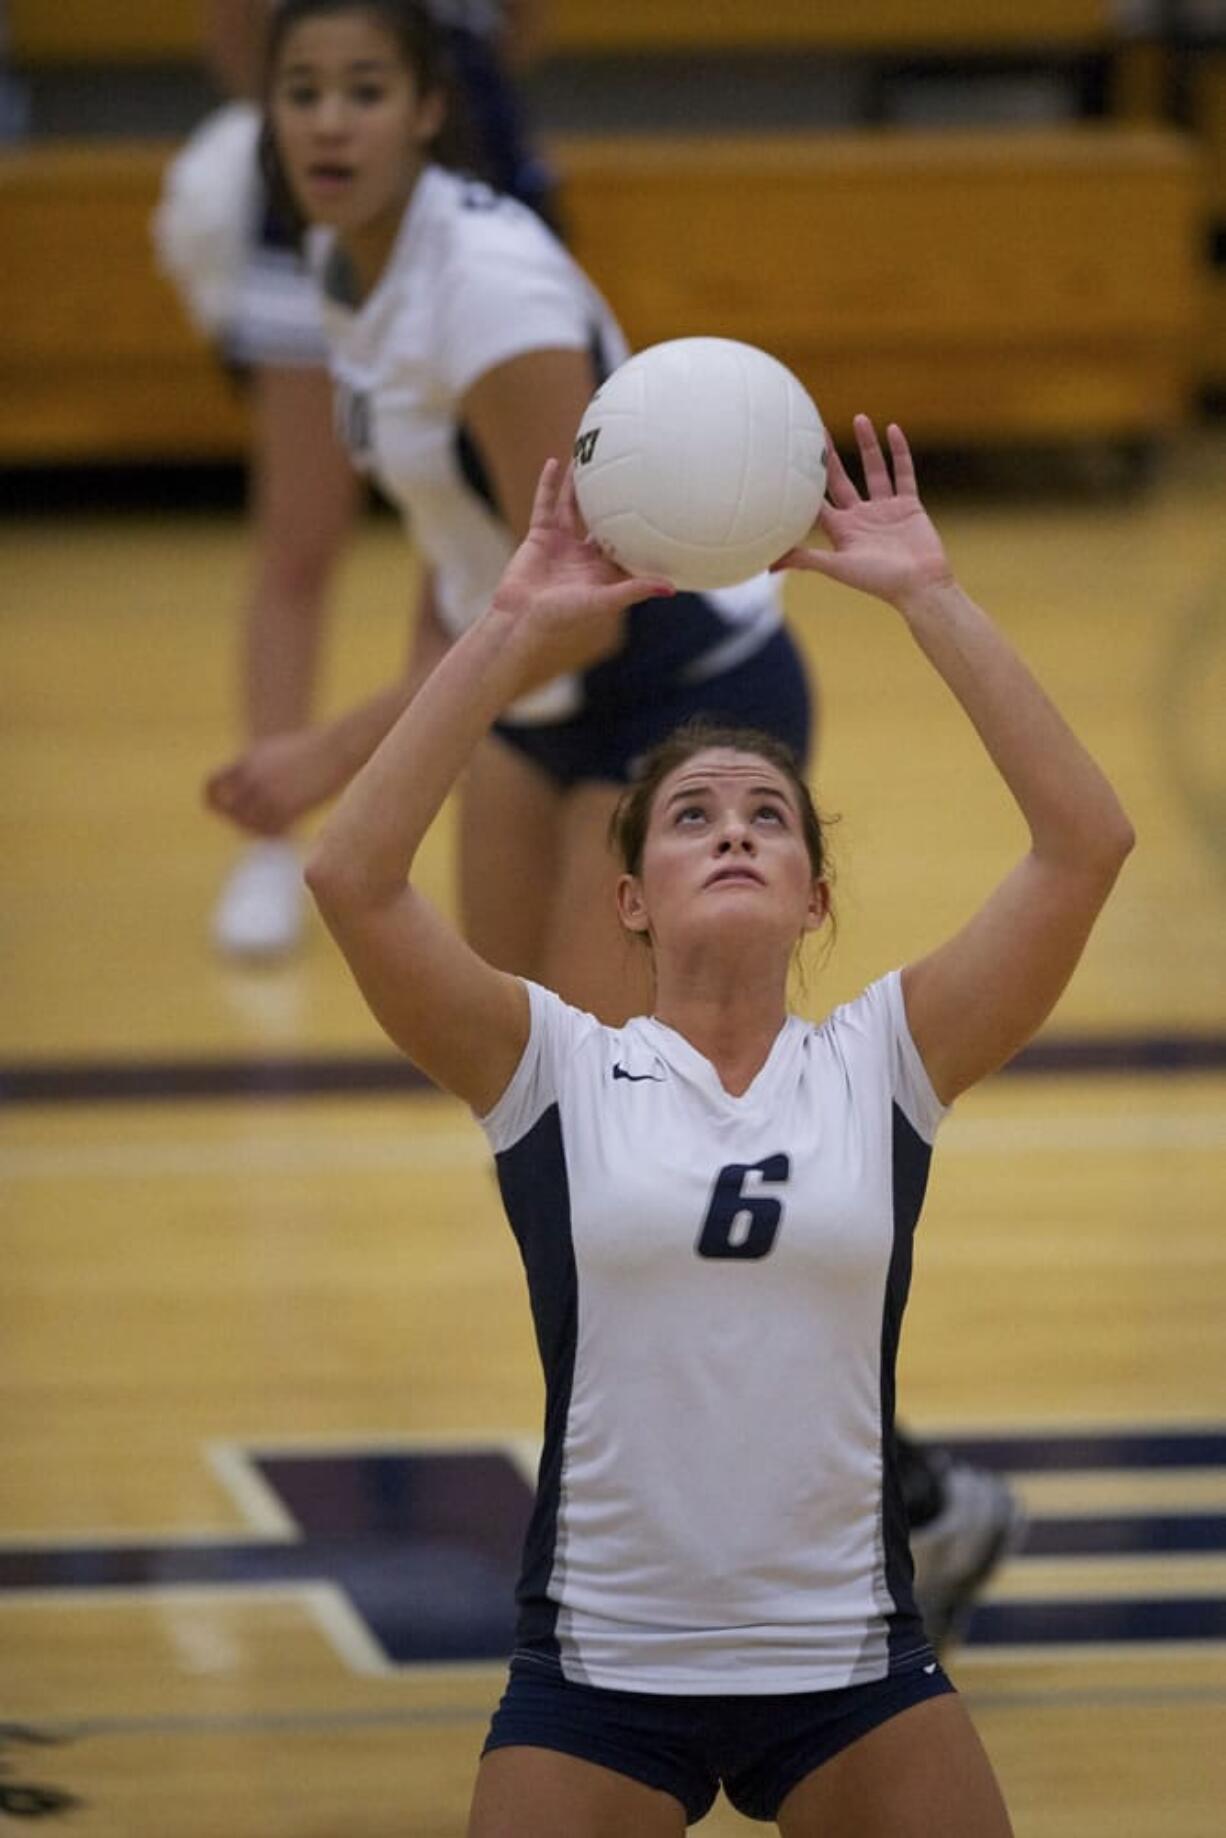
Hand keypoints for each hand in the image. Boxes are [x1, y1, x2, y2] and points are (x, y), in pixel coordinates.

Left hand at [204, 727, 344, 835]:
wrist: (334, 749)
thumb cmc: (308, 752)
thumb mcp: (272, 752)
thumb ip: (253, 769)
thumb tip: (241, 790)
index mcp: (244, 761)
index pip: (211, 786)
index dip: (214, 801)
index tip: (227, 810)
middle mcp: (250, 776)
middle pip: (229, 810)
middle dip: (239, 821)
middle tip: (256, 826)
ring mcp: (266, 792)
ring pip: (248, 824)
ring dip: (258, 831)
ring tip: (275, 830)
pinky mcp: (285, 806)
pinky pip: (269, 830)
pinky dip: (276, 835)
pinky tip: (288, 833)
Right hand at [489, 459, 673, 685]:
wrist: (522, 617)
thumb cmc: (564, 616)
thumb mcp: (604, 601)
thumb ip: (635, 590)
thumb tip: (671, 588)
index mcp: (602, 570)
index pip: (627, 545)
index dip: (641, 528)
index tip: (661, 508)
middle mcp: (584, 554)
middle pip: (602, 520)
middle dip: (613, 500)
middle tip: (630, 474)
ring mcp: (561, 543)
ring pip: (573, 507)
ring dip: (581, 485)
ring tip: (591, 459)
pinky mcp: (540, 535)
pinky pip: (545, 504)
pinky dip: (548, 485)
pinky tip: (556, 463)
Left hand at [773, 415, 951, 606]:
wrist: (920, 586)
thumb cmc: (878, 581)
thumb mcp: (838, 568)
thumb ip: (806, 560)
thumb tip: (769, 566)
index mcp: (841, 530)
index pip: (817, 501)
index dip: (806, 481)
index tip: (793, 457)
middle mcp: (861, 517)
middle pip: (841, 480)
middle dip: (831, 456)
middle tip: (818, 429)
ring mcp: (885, 510)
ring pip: (874, 470)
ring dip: (867, 445)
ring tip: (860, 418)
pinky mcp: (909, 506)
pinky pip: (903, 473)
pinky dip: (899, 452)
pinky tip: (892, 430)